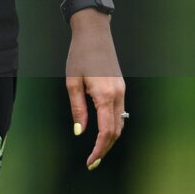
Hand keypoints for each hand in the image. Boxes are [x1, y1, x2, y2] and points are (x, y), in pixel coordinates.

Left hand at [65, 13, 125, 169]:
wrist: (94, 32)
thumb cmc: (80, 54)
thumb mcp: (72, 82)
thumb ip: (77, 109)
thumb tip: (80, 131)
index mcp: (105, 95)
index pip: (106, 132)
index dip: (99, 150)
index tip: (90, 161)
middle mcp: (118, 95)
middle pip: (116, 131)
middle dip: (106, 148)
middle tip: (92, 161)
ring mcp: (122, 91)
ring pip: (120, 123)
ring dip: (110, 139)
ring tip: (97, 149)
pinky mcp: (121, 87)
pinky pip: (120, 112)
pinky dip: (113, 125)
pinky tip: (103, 130)